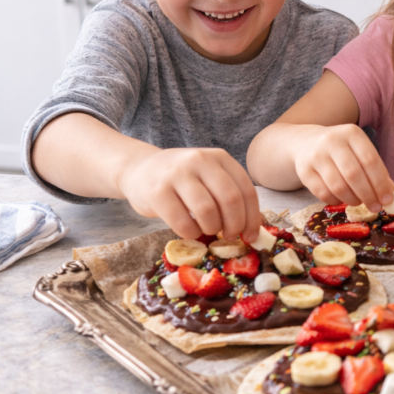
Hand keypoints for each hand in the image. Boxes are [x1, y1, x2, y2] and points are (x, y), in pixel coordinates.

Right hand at [116, 148, 262, 241]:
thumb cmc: (182, 180)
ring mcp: (177, 174)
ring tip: (208, 230)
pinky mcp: (157, 191)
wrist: (139, 169)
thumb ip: (230, 195)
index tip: (250, 235)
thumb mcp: (209, 178)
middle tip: (230, 236)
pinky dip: (191, 233)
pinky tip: (190, 230)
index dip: (252, 218)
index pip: (246, 190)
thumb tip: (254, 229)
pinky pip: (182, 221)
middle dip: (234, 225)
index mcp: (220, 157)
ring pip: (207, 211)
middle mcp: (200, 160)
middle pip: (230, 200)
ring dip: (212, 229)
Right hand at [292, 125, 393, 210]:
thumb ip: (376, 169)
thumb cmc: (341, 150)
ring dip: (352, 199)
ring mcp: (316, 155)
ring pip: (338, 186)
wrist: (306, 142)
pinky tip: (342, 199)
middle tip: (376, 207)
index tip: (387, 199)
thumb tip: (390, 193)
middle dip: (368, 195)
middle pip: (354, 174)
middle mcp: (332, 141)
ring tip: (359, 202)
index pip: (370, 160)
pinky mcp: (304, 170)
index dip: (380, 183)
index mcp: (352, 133)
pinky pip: (323, 193)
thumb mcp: (359, 151)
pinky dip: (336, 200)